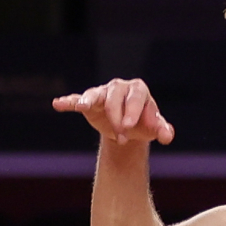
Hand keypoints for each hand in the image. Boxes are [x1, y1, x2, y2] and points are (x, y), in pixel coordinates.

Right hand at [53, 79, 176, 146]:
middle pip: (115, 99)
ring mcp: (102, 93)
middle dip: (117, 118)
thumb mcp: (154, 127)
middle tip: (121, 138)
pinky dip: (69, 102)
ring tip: (82, 107)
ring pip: (94, 95)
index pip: (136, 98)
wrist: (128, 128)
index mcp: (137, 90)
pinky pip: (77, 99)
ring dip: (89, 101)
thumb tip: (167, 136)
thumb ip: (162, 129)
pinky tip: (58, 104)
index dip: (132, 111)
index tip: (128, 127)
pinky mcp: (89, 102)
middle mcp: (119, 88)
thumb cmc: (143, 123)